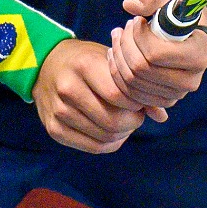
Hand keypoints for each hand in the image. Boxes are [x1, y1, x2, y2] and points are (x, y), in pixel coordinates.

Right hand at [34, 38, 145, 152]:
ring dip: (122, 133)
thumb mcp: (109, 60)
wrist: (45, 64)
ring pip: (104, 137)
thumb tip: (161, 115)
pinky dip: (110, 143)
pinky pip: (92, 147)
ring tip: (125, 121)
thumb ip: (136, 84)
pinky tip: (113, 132)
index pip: (119, 96)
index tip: (142, 101)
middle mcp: (68, 88)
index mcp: (84, 65)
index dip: (137, 104)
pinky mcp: (54, 129)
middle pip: (112, 120)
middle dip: (132, 122)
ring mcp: (58, 111)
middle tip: (137, 115)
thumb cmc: (85, 60)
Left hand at [108, 0, 206, 120]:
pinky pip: (132, 94)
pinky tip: (116, 55)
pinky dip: (118, 74)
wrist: (193, 33)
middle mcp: (191, 80)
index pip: (155, 54)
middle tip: (123, 28)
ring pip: (133, 82)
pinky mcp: (165, 100)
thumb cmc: (182, 11)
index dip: (137, 36)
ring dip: (118, 58)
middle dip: (125, 46)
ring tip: (118, 38)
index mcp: (198, 55)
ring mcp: (177, 94)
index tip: (136, 21)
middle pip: (141, 69)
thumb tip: (128, 5)